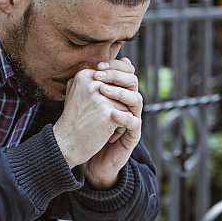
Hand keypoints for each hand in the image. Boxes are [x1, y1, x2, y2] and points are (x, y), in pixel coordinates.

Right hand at [52, 69, 127, 169]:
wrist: (65, 144)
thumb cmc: (75, 119)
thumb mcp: (80, 91)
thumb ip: (98, 75)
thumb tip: (126, 60)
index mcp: (84, 74)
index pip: (113, 77)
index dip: (110, 95)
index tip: (94, 107)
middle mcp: (92, 81)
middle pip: (121, 89)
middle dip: (116, 104)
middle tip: (98, 117)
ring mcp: (101, 96)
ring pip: (126, 102)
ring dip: (119, 115)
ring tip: (101, 123)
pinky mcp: (109, 112)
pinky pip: (128, 115)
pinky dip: (120, 126)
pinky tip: (105, 131)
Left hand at [82, 58, 143, 188]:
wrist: (88, 155)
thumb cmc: (87, 128)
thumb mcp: (86, 104)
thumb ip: (87, 88)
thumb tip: (83, 67)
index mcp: (119, 94)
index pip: (125, 72)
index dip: (115, 66)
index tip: (98, 65)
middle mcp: (128, 104)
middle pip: (133, 81)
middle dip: (117, 75)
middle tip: (99, 75)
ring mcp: (132, 118)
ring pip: (137, 99)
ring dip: (121, 92)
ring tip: (104, 90)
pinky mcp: (132, 135)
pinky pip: (134, 123)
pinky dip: (125, 116)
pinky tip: (112, 112)